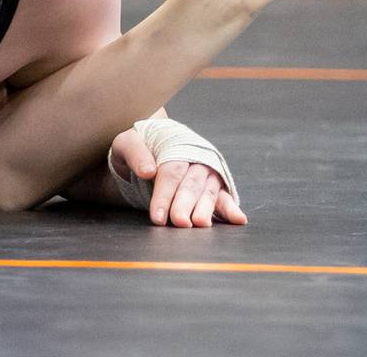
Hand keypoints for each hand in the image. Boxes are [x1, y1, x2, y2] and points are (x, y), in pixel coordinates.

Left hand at [110, 127, 246, 226]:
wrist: (152, 143)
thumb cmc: (138, 146)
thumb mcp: (127, 143)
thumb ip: (135, 153)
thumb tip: (148, 171)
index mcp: (176, 146)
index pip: (171, 172)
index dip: (164, 195)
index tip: (157, 217)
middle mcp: (195, 159)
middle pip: (190, 184)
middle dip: (184, 204)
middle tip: (179, 222)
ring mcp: (207, 173)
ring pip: (207, 192)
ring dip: (204, 209)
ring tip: (200, 223)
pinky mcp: (215, 186)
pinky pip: (224, 197)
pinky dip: (231, 208)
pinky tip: (239, 219)